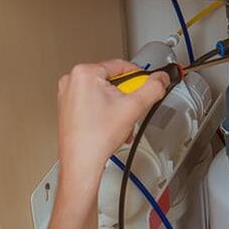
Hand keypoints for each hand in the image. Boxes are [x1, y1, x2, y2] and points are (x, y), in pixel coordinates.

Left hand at [57, 60, 169, 188]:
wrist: (81, 162)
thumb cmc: (96, 138)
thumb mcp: (133, 108)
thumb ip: (153, 88)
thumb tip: (161, 79)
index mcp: (84, 73)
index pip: (121, 65)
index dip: (139, 76)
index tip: (148, 84)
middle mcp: (72, 80)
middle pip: (112, 81)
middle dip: (127, 97)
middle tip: (131, 109)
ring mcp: (67, 95)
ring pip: (104, 93)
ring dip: (118, 106)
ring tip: (120, 121)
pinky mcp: (68, 108)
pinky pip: (94, 102)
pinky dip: (106, 112)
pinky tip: (111, 125)